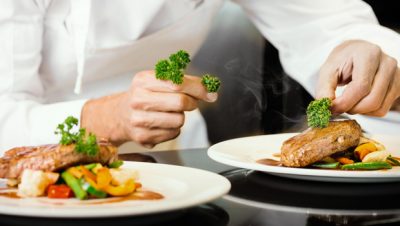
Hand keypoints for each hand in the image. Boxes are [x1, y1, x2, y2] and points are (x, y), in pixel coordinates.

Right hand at [81, 70, 216, 147]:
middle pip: (180, 102)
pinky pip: (173, 134)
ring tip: (169, 113)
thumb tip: (210, 92)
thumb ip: (184, 82)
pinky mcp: (143, 137)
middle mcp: (138, 99)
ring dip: (180, 117)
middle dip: (191, 103)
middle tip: (189, 103)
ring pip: (179, 120)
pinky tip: (162, 123)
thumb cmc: (144, 96)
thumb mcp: (157, 81)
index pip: (178, 82)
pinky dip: (174, 129)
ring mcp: (139, 119)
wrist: (119, 115)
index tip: (209, 93)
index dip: (198, 88)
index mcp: (143, 80)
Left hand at [316, 40, 399, 115]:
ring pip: (379, 107)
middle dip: (352, 108)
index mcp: (369, 54)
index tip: (331, 108)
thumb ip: (324, 87)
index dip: (345, 102)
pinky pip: (383, 109)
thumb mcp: (328, 69)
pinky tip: (359, 101)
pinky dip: (368, 112)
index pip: (361, 86)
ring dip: (359, 111)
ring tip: (348, 101)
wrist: (357, 52)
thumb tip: (324, 104)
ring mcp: (396, 75)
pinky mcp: (398, 85)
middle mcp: (387, 63)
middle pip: (372, 100)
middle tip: (338, 106)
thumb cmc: (343, 60)